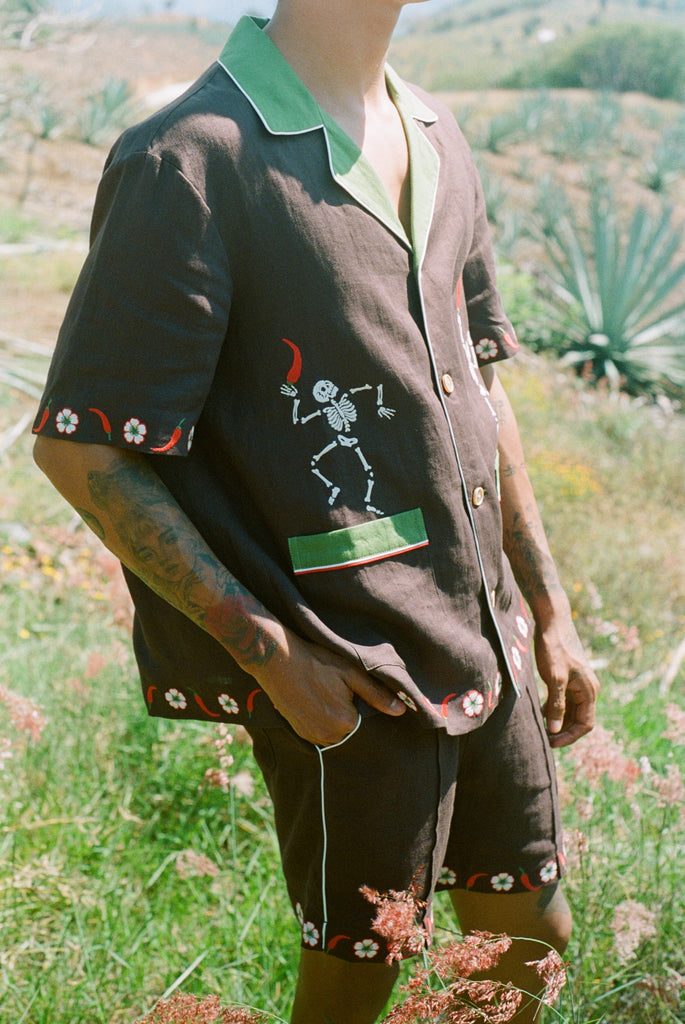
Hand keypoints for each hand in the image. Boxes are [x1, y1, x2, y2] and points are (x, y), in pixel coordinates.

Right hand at [251, 625, 405, 745]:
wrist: (278, 660)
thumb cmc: (317, 662)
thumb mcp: (351, 672)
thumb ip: (377, 694)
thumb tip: (401, 711)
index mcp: (345, 722)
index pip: (366, 719)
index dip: (360, 702)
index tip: (348, 688)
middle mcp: (329, 736)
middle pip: (350, 727)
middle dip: (348, 711)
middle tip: (334, 688)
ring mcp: (312, 736)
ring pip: (335, 731)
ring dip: (334, 717)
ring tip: (322, 692)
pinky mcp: (299, 733)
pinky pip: (320, 732)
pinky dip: (320, 720)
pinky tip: (313, 700)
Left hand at [533, 614, 598, 747]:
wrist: (553, 620)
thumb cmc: (554, 647)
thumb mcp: (554, 677)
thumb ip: (556, 705)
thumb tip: (555, 730)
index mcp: (589, 691)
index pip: (585, 724)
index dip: (569, 736)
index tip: (551, 742)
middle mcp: (588, 689)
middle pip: (579, 719)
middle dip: (563, 730)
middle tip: (543, 737)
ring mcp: (579, 683)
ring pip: (571, 710)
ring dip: (558, 720)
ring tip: (541, 727)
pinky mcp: (569, 677)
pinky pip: (565, 699)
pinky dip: (554, 708)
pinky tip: (541, 711)